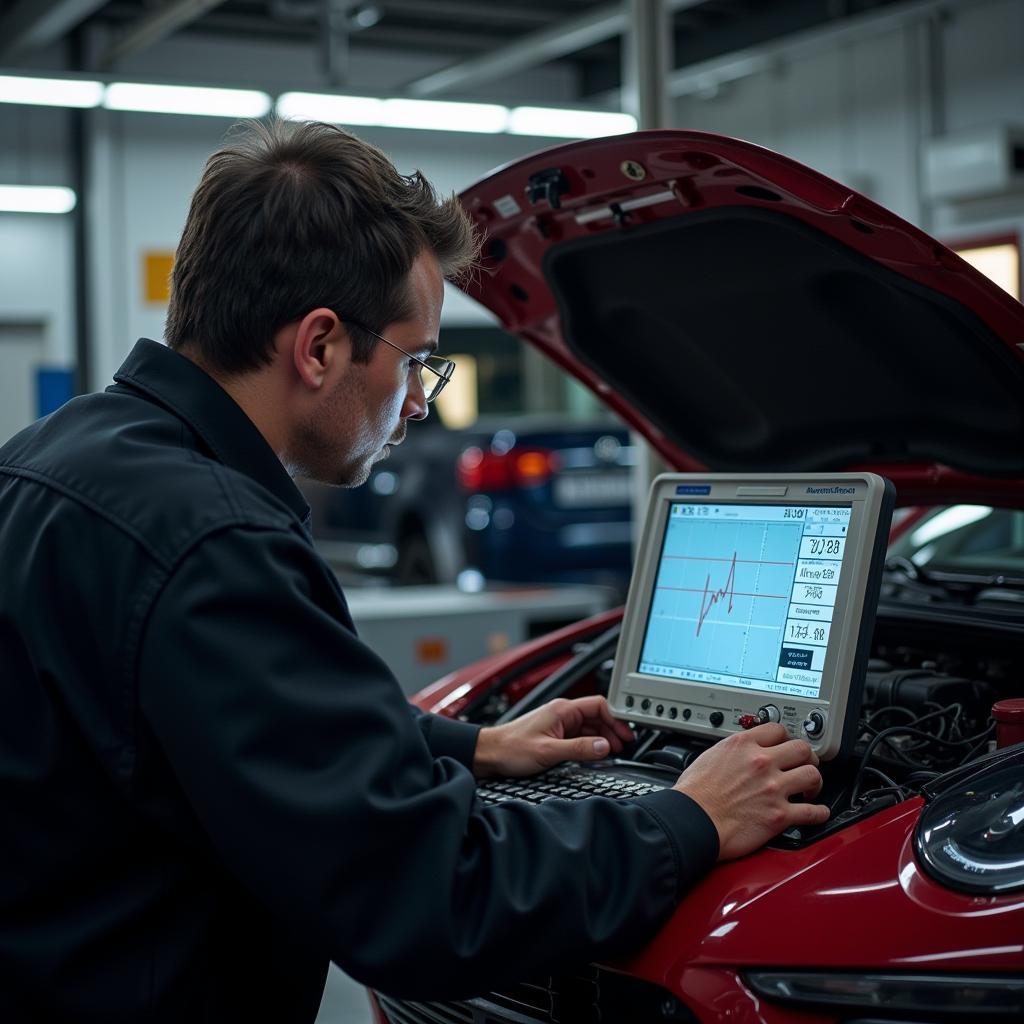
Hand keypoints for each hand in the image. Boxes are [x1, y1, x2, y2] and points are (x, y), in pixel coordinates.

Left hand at [473, 696, 634, 777]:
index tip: (626, 733)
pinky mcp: (555, 734)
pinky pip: (580, 735)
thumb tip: (604, 746)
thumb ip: (579, 748)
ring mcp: (559, 723)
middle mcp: (562, 713)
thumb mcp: (549, 751)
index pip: (599, 704)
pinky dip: (591, 743)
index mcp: (562, 709)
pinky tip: (595, 753)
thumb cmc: (511, 748)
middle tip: (624, 745)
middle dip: (612, 729)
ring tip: (613, 750)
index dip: (615, 718)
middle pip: (597, 715)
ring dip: (603, 737)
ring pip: (589, 726)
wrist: (490, 754)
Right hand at [674, 723, 827, 859]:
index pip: (777, 729)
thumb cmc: (693, 795)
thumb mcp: (709, 756)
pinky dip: (819, 812)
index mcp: (742, 745)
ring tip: (810, 788)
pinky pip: (812, 812)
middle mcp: (761, 763)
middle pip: (802, 748)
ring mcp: (773, 788)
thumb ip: (732, 752)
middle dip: (807, 757)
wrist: (691, 821)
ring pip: (812, 775)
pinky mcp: (779, 815)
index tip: (786, 744)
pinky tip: (817, 812)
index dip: (785, 737)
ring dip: (815, 782)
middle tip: (805, 763)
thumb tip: (739, 754)